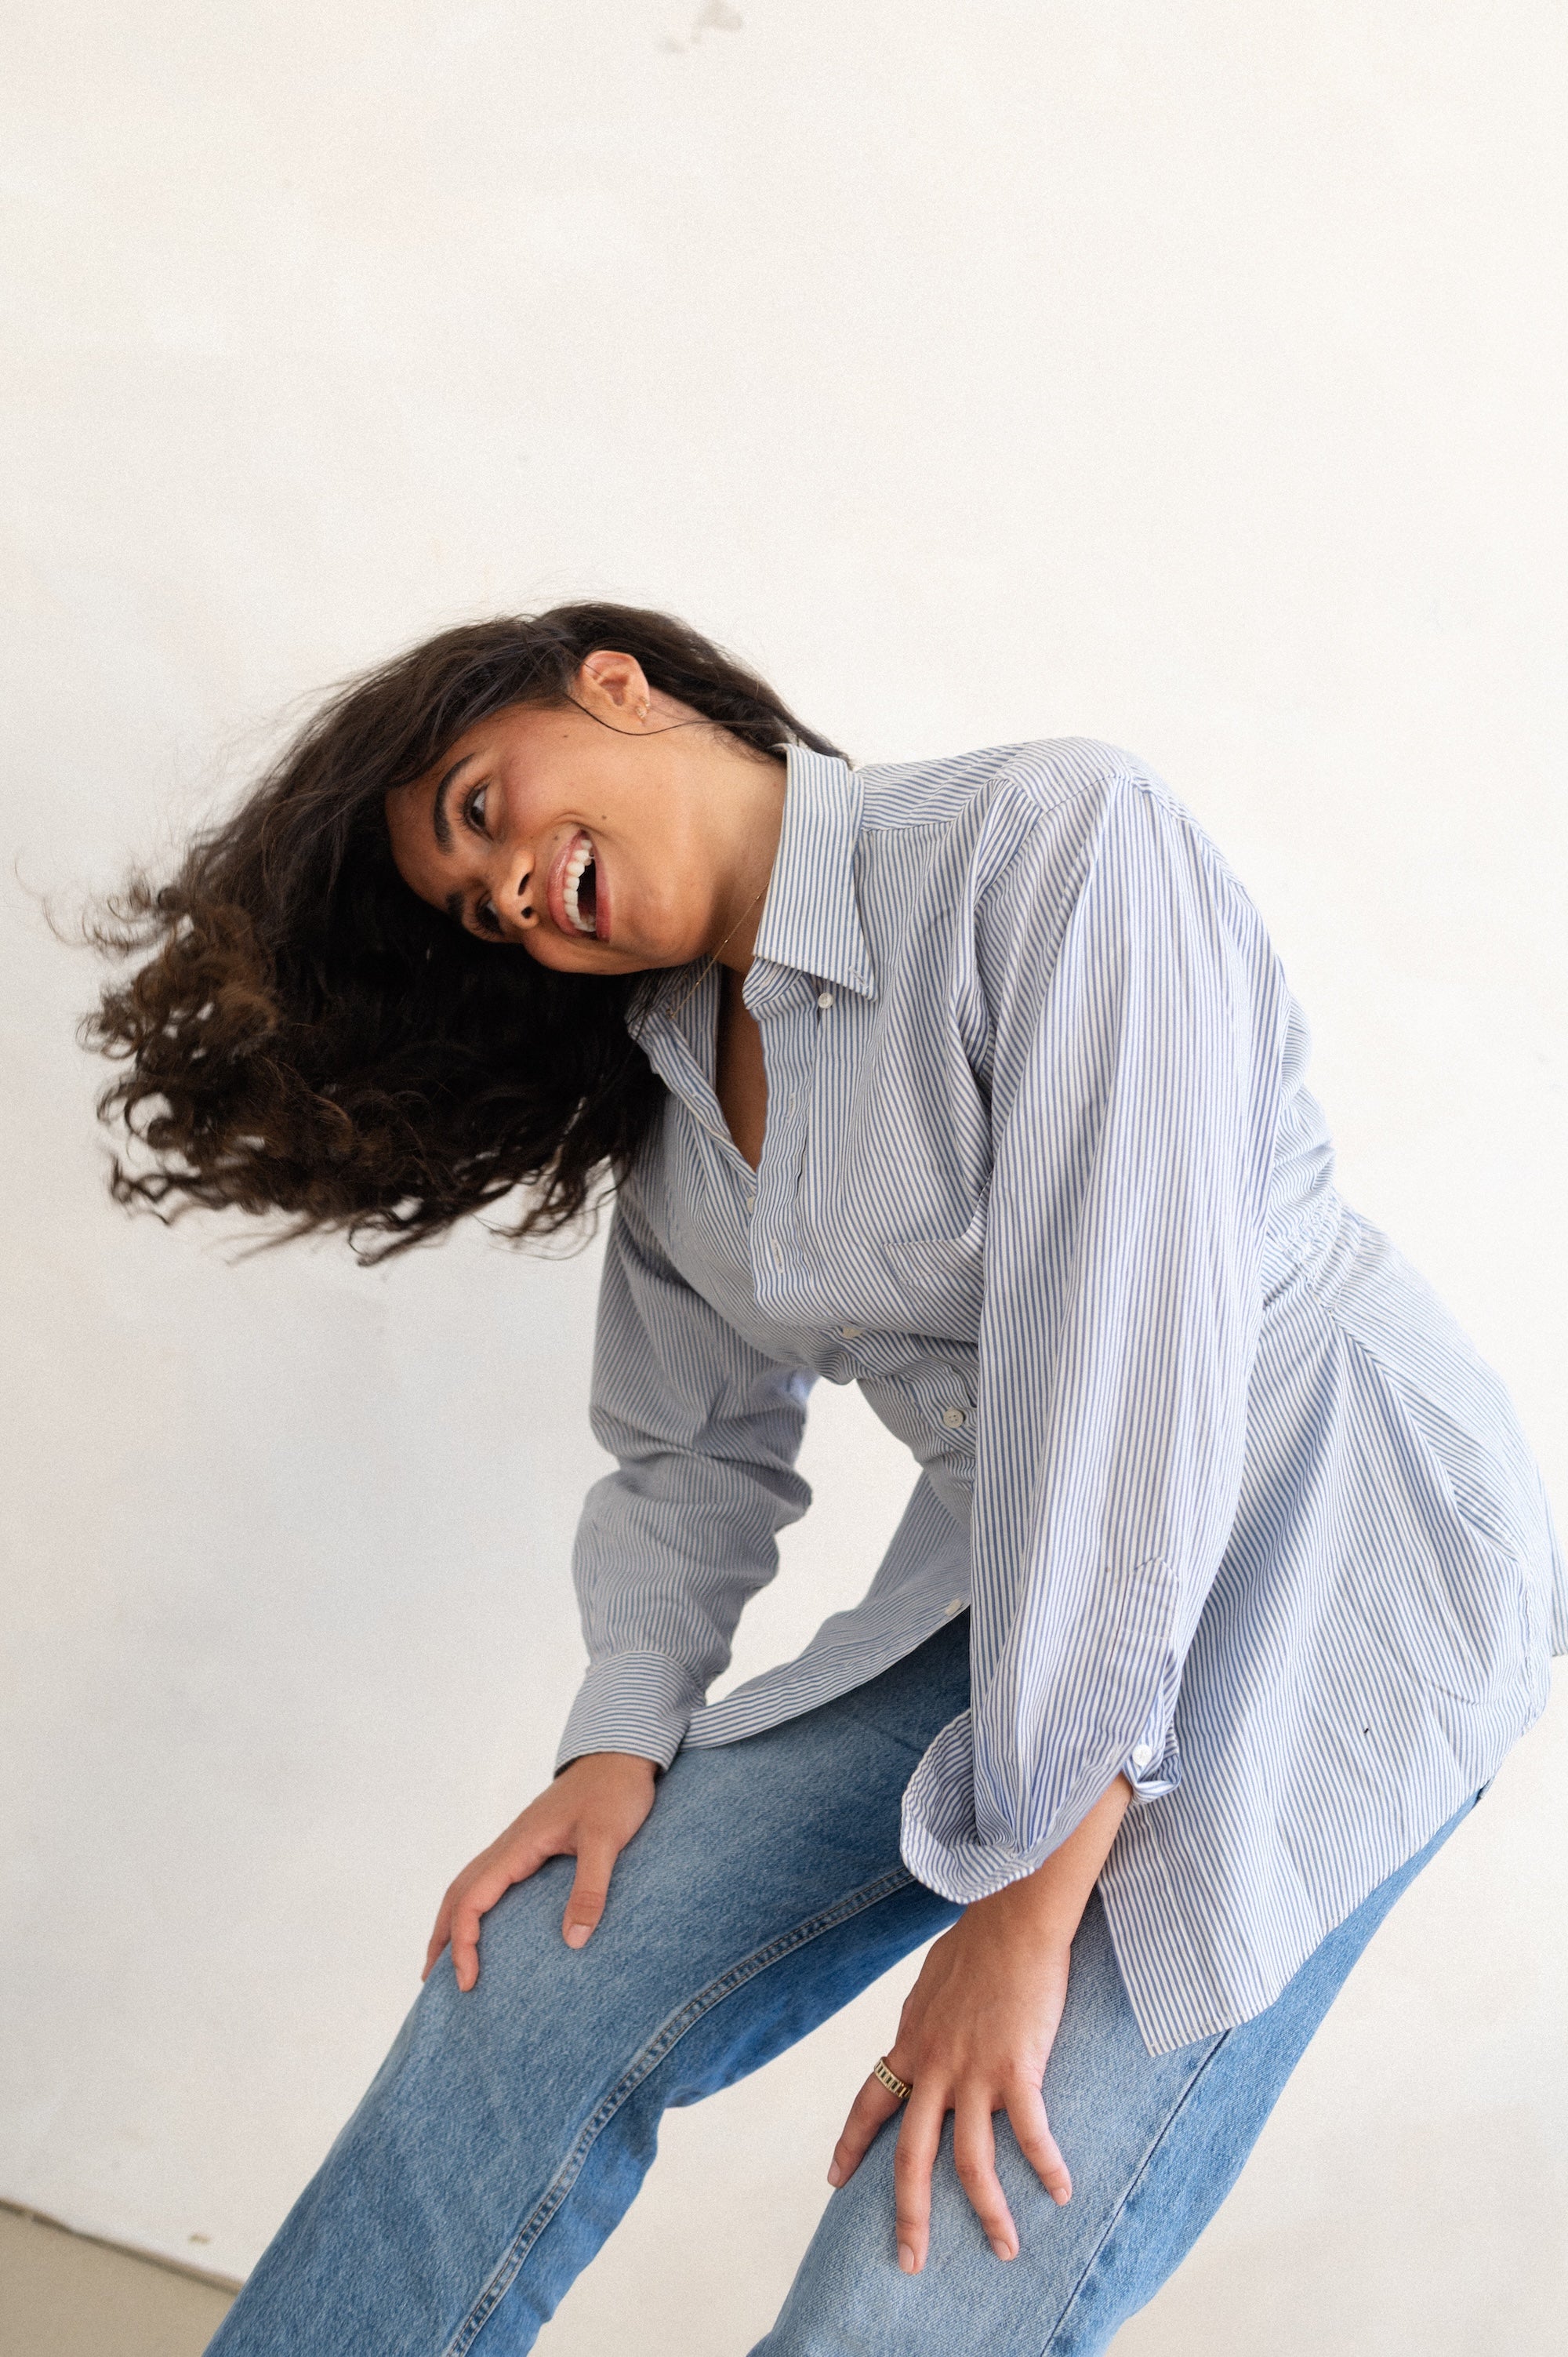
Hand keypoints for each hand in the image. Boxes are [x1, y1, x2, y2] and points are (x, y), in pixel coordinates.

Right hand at [422, 1750, 657, 1991]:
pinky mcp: (531, 1844)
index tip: (467, 1980)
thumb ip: (590, 1888)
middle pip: (458, 1892)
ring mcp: (518, 1843)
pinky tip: (486, 1921)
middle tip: (430, 1980)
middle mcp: (510, 1844)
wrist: (621, 1755)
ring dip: (452, 1920)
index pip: (473, 1898)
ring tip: (445, 1958)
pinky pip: (490, 1878)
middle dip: (441, 1936)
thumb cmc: (615, 1792)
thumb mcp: (607, 1840)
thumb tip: (573, 1942)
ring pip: (470, 1883)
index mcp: (519, 1845)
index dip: (463, 1941)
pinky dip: (474, 1904)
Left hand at [828, 1885, 1073, 2272]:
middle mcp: (934, 2067)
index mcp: (910, 2044)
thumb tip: (921, 2042)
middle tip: (909, 2261)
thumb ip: (924, 2024)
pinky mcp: (1016, 2069)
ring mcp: (973, 2072)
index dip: (850, 2145)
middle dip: (908, 2215)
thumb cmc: (977, 1944)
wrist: (1011, 1919)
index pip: (869, 2102)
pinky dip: (1046, 2168)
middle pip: (910, 2156)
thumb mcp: (930, 1987)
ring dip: (988, 2215)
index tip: (833, 2182)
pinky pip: (1030, 2134)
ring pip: (970, 2163)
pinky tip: (1060, 2193)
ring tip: (1003, 2250)